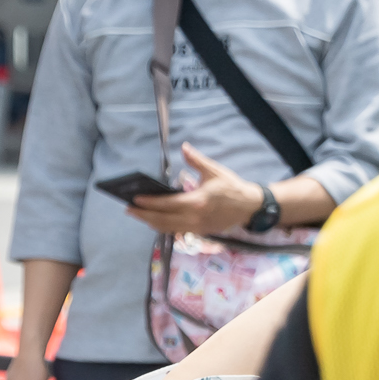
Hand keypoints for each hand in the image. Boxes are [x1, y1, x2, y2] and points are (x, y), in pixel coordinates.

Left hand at [128, 143, 266, 237]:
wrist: (250, 206)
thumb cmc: (232, 187)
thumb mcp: (214, 171)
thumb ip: (196, 161)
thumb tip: (184, 147)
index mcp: (197, 202)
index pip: (166, 204)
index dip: (148, 203)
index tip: (135, 199)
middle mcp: (194, 217)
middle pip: (161, 220)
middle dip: (143, 215)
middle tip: (129, 209)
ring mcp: (196, 227)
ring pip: (166, 228)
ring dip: (150, 222)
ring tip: (137, 214)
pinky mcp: (199, 232)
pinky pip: (175, 231)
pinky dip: (162, 226)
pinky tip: (153, 220)